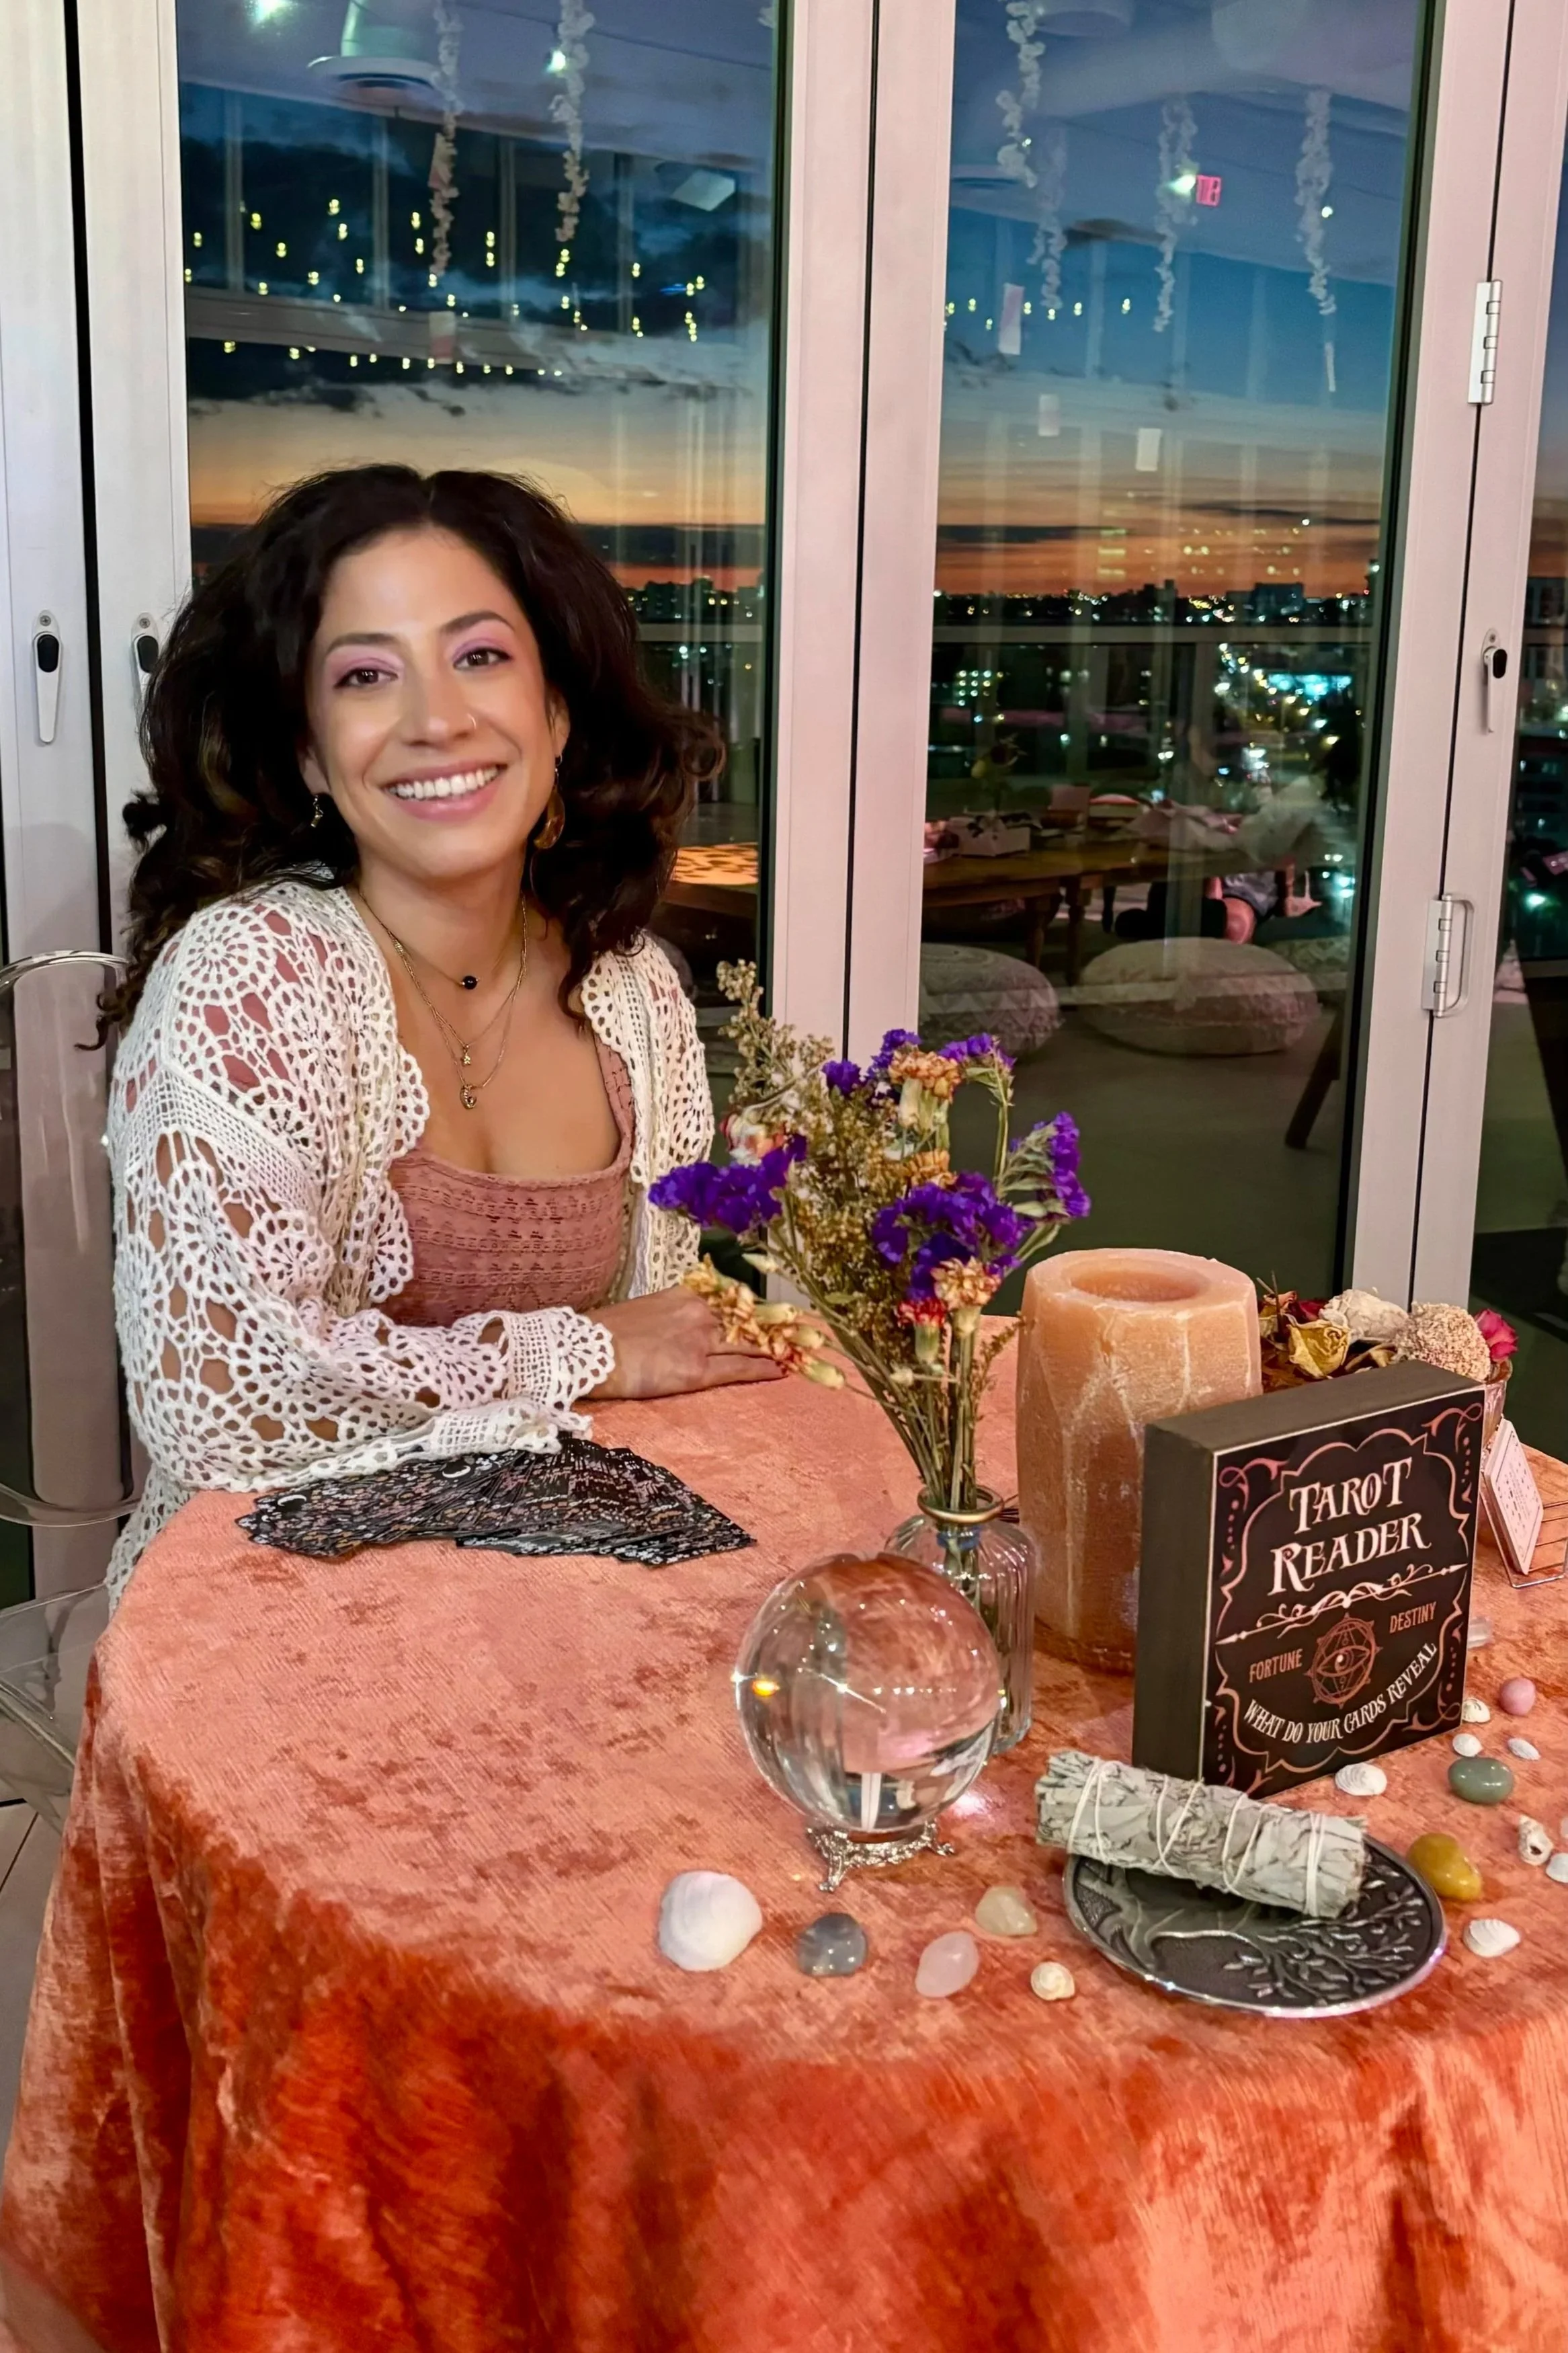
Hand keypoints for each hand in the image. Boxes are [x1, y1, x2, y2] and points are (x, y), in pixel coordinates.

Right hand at [587, 1287, 785, 1400]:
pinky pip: (738, 1368)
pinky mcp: (696, 1368)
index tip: (784, 1312)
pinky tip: (780, 1371)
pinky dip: (762, 1369)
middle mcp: (700, 1312)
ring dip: (779, 1349)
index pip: (735, 1299)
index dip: (762, 1308)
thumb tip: (685, 1324)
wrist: (585, 1350)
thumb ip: (673, 1313)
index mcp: (687, 1294)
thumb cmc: (608, 1333)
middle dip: (781, 1327)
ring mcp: (700, 1339)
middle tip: (808, 1333)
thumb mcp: (646, 1310)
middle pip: (751, 1319)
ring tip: (803, 1355)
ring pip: (750, 1343)